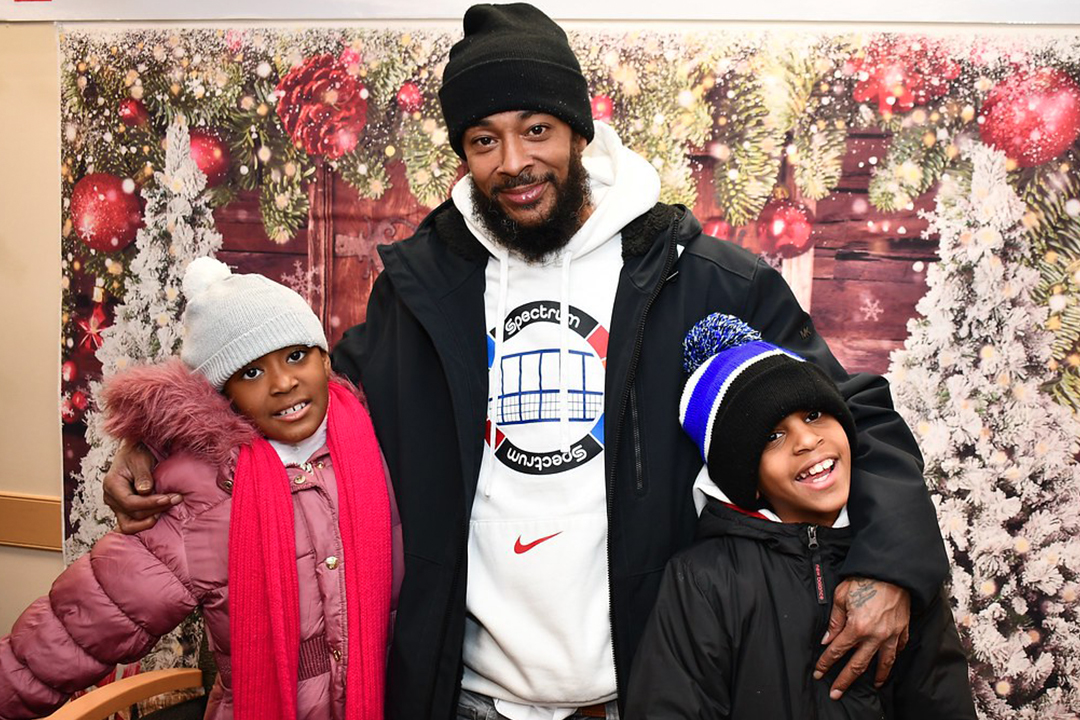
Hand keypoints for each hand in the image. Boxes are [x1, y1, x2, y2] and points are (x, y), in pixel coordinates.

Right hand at [102, 440, 180, 533]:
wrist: (133, 453)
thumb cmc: (136, 453)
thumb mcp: (140, 459)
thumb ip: (142, 475)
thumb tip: (144, 491)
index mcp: (112, 484)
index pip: (130, 502)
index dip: (149, 503)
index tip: (167, 498)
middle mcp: (111, 498)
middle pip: (133, 514)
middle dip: (156, 508)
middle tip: (177, 498)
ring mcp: (116, 506)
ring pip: (131, 524)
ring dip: (152, 517)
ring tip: (169, 505)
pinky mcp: (124, 510)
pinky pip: (131, 523)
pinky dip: (144, 523)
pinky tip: (159, 515)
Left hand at [814, 578, 909, 699]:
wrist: (891, 572)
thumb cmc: (865, 580)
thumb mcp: (842, 596)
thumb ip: (834, 620)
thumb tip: (826, 639)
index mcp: (857, 627)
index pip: (837, 651)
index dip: (826, 663)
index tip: (819, 672)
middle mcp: (875, 636)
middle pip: (858, 665)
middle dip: (844, 680)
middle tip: (836, 693)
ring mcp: (891, 635)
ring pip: (883, 662)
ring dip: (877, 676)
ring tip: (874, 685)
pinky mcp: (902, 630)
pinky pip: (898, 649)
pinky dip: (894, 657)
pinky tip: (890, 662)